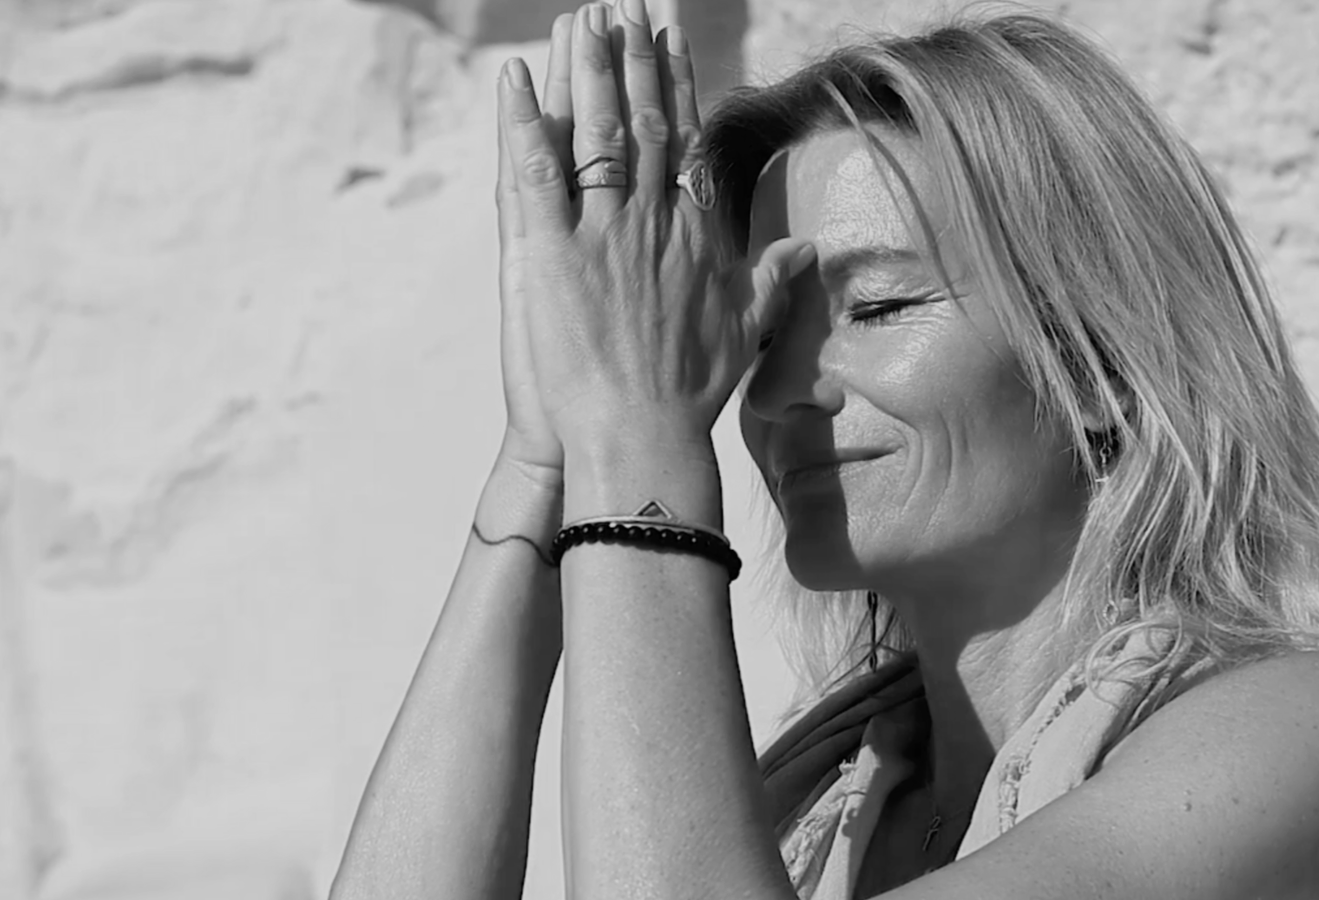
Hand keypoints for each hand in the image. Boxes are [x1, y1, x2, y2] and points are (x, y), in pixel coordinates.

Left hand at [494, 0, 814, 460]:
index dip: (673, 84)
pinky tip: (513, 79)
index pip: (682, 141)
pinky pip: (535, 174)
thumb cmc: (692, 396)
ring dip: (585, 71)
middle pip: (639, 122)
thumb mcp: (745, 330)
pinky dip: (521, 123)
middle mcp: (652, 221)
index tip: (668, 38)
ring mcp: (603, 233)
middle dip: (631, 58)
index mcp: (692, 234)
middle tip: (622, 5)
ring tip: (579, 21)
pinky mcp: (554, 254)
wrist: (643, 438)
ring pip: (593, 133)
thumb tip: (804, 249)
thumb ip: (771, 280)